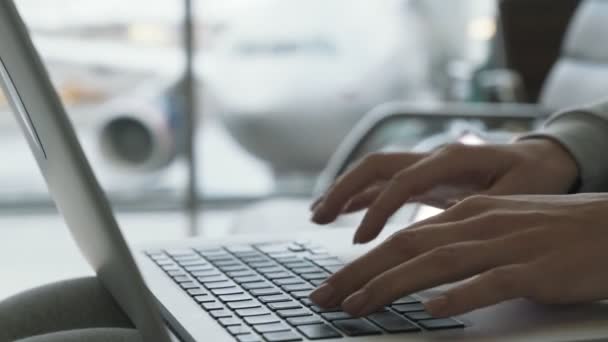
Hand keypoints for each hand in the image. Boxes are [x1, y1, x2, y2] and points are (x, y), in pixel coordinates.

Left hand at [310, 193, 607, 316]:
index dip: (361, 262)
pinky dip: (460, 295)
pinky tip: (433, 309)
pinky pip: (491, 282)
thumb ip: (457, 243)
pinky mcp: (534, 268)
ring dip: (391, 285)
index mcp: (465, 214)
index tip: (334, 285)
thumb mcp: (496, 229)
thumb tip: (421, 272)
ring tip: (358, 307)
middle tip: (324, 297)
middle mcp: (477, 224)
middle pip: (405, 247)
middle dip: (358, 274)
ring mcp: (505, 244)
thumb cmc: (552, 231)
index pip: (400, 238)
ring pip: (436, 263)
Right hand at [311, 139, 578, 242]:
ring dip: (344, 191)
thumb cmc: (534, 176)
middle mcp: (431, 157)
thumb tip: (441, 231)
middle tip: (317, 217)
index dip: (378, 209)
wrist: (543, 159)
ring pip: (375, 173)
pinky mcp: (424, 178)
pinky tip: (342, 213)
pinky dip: (361, 198)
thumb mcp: (517, 194)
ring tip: (317, 215)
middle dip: (343, 189)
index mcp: (452, 158)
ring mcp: (425, 166)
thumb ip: (479, 208)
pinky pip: (385, 185)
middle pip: (376, 166)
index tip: (361, 240)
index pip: (402, 181)